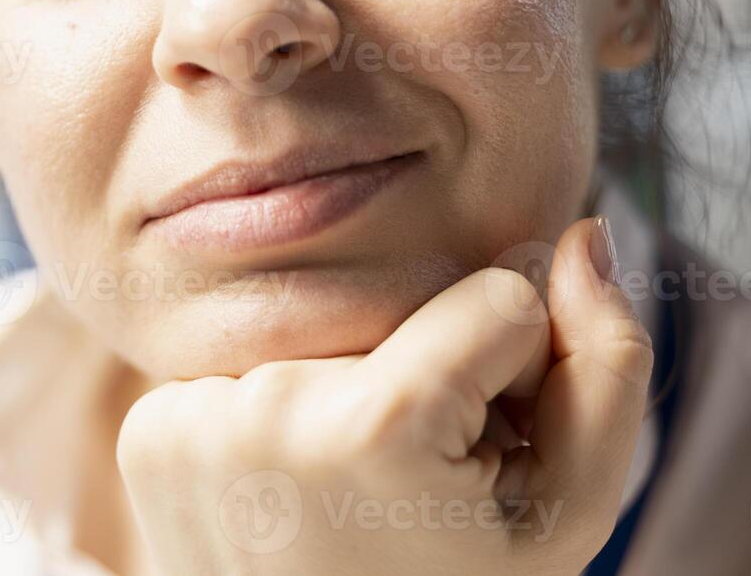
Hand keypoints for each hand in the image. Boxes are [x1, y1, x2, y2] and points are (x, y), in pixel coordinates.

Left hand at [115, 217, 653, 575]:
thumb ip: (603, 367)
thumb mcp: (564, 516)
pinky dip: (279, 410)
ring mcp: (192, 418)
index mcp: (373, 426)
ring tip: (350, 487)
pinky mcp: (148, 428)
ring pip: (323, 329)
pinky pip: (250, 364)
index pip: (495, 298)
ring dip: (348, 386)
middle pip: (397, 307)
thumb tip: (581, 234)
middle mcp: (266, 406)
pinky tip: (287, 486)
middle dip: (425, 374)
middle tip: (411, 480)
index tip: (482, 456)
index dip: (514, 378)